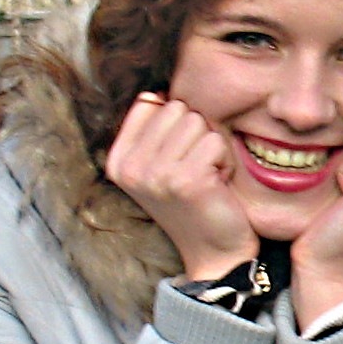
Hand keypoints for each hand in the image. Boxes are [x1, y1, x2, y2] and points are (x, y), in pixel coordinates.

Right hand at [105, 94, 257, 278]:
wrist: (213, 252)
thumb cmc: (192, 202)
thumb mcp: (159, 165)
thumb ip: (153, 129)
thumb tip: (159, 91)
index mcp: (118, 160)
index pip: (148, 101)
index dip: (174, 122)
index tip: (176, 156)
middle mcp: (131, 167)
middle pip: (175, 107)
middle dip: (194, 133)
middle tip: (195, 167)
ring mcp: (155, 174)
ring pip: (197, 121)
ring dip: (211, 147)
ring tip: (206, 175)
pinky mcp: (185, 179)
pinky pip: (215, 141)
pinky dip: (224, 161)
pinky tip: (216, 184)